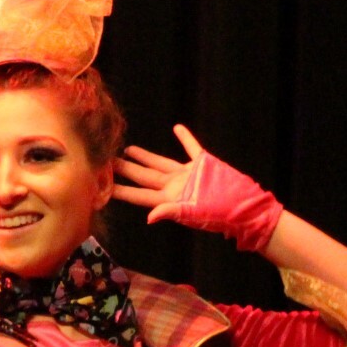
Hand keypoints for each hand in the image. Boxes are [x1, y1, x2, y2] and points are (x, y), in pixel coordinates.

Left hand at [113, 124, 282, 250]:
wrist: (243, 207)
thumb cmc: (218, 215)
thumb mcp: (193, 214)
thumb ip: (170, 212)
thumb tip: (149, 218)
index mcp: (169, 198)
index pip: (139, 194)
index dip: (121, 190)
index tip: (103, 186)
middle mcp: (174, 186)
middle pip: (144, 176)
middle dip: (126, 170)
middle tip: (107, 162)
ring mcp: (187, 174)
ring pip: (160, 162)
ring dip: (145, 156)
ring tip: (129, 149)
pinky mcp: (204, 164)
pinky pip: (192, 148)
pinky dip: (185, 138)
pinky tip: (177, 128)